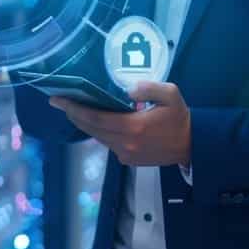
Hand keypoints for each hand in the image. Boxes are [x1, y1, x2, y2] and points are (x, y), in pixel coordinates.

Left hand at [49, 81, 190, 166]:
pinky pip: (107, 143)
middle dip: (73, 114)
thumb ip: (149, 88)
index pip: (95, 118)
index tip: (58, 100)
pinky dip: (98, 131)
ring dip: (84, 123)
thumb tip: (128, 89)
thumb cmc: (179, 117)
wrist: (191, 145)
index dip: (74, 108)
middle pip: (91, 128)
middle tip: (59, 101)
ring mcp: (125, 154)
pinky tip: (95, 120)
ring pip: (97, 137)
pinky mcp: (128, 160)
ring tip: (74, 108)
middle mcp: (125, 143)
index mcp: (133, 126)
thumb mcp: (171, 94)